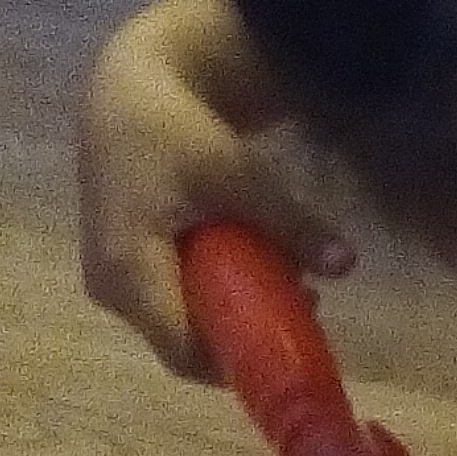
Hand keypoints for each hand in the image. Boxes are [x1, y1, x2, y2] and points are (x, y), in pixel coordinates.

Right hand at [77, 0, 355, 378]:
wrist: (126, 92)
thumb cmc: (175, 131)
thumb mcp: (238, 176)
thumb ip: (289, 224)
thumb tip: (347, 264)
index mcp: (129, 272)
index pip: (183, 351)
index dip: (238, 362)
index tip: (293, 349)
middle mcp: (110, 290)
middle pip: (183, 342)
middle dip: (244, 334)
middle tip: (303, 307)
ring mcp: (109, 282)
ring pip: (178, 323)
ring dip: (232, 313)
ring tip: (288, 283)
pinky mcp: (118, 269)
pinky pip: (169, 302)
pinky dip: (212, 295)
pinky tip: (253, 270)